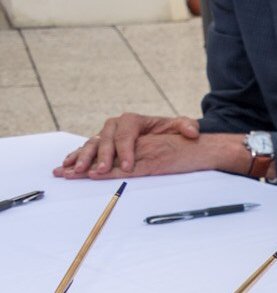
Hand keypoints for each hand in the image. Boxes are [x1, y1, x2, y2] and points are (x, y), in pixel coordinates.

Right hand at [54, 113, 200, 177]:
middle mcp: (115, 125)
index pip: (126, 136)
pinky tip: (66, 166)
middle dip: (102, 157)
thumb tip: (192, 131)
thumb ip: (187, 126)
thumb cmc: (168, 130)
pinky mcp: (99, 143)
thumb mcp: (180, 126)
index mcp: (132, 120)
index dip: (125, 151)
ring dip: (83, 158)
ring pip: (91, 145)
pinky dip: (75, 156)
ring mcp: (105, 134)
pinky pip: (85, 149)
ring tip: (77, 171)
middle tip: (101, 171)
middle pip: (105, 141)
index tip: (127, 166)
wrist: (160, 131)